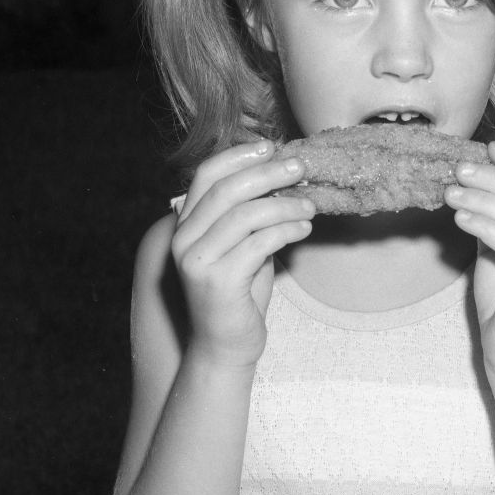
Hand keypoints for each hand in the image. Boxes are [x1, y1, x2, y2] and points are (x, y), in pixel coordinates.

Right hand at [171, 140, 313, 367]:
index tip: (270, 147)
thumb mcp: (241, 247)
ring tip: (310, 206)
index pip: (205, 175)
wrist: (226, 347)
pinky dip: (286, 230)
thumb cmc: (239, 295)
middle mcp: (184, 240)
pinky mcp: (218, 281)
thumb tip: (281, 178)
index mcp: (185, 226)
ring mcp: (198, 261)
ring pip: (245, 215)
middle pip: (226, 190)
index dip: (238, 156)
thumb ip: (248, 215)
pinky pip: (258, 243)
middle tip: (300, 168)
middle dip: (267, 174)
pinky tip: (303, 229)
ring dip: (284, 205)